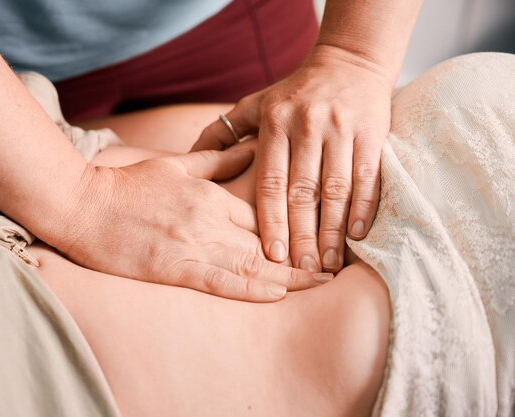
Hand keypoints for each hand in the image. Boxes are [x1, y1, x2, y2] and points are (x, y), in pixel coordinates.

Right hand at [60, 149, 326, 301]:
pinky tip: (277, 294)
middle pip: (266, 241)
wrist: (84, 207)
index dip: (294, 224)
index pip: (262, 211)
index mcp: (210, 194)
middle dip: (303, 256)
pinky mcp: (174, 268)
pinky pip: (220, 281)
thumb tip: (253, 146)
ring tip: (319, 284)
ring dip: (288, 277)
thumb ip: (217, 160)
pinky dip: (252, 289)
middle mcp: (208, 219)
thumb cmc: (129, 185)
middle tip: (335, 268)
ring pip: (251, 264)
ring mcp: (192, 245)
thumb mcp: (176, 164)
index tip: (320, 234)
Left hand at [193, 46, 391, 272]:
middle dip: (302, 235)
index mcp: (275, 123)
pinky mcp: (370, 133)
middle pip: (303, 192)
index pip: (270, 182)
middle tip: (301, 270)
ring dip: (333, 230)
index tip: (272, 254)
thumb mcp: (254, 104)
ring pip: (335, 189)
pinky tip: (356, 235)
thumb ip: (223, 131)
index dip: (271, 220)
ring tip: (328, 262)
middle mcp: (306, 126)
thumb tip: (190, 157)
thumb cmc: (295, 91)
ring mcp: (340, 129)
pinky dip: (362, 208)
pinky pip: (367, 177)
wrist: (348, 62)